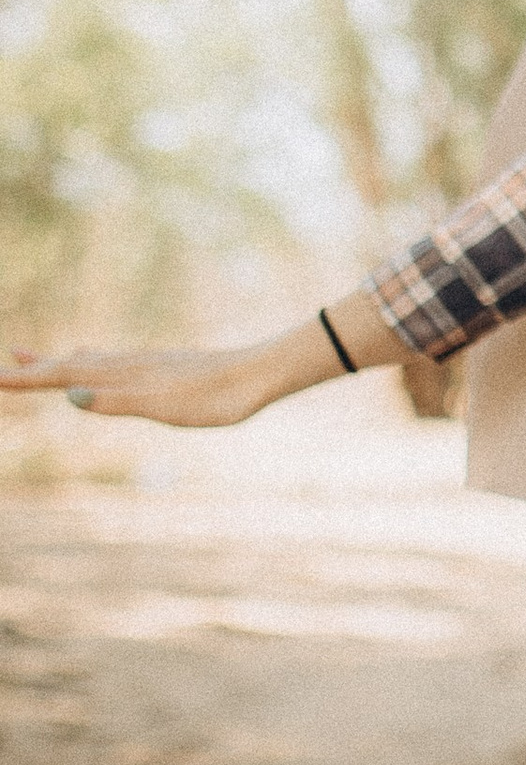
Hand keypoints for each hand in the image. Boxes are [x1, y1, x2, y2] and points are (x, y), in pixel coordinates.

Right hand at [0, 338, 291, 425]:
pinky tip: (97, 361)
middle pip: (71, 366)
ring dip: (58, 361)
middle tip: (1, 368)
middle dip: (35, 369)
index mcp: (125, 376)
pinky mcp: (165, 367)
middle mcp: (131, 365)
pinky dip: (92, 361)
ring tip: (32, 357)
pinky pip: (115, 361)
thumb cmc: (217, 397)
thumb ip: (119, 402)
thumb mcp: (166, 407)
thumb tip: (70, 395)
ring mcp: (147, 364)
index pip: (65, 376)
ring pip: (92, 361)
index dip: (29, 379)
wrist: (261, 373)